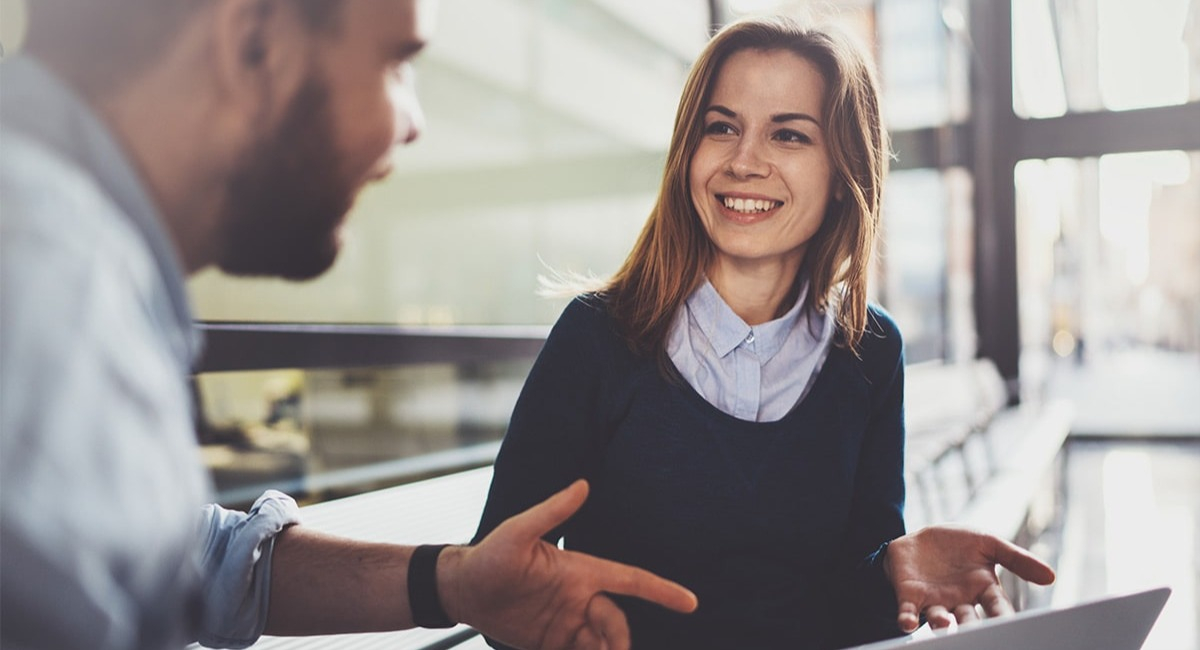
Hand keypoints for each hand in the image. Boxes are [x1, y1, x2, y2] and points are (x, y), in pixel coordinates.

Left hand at [438, 480, 697, 649]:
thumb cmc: (489, 555)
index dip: (662, 591)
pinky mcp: (553, 643)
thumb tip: (582, 484)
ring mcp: (568, 622)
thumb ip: (551, 512)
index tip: (691, 603)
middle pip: (616, 622)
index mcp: (581, 572)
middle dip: (618, 641)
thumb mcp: (517, 531)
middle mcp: (581, 597)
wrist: (461, 590)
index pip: (631, 580)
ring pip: (603, 643)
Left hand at [884, 525, 1055, 632]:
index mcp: (982, 588)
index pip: (997, 606)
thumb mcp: (989, 543)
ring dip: (940, 622)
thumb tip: (1051, 577)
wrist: (921, 539)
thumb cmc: (959, 545)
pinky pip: (908, 611)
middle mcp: (960, 600)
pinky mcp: (910, 596)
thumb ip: (1017, 559)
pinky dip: (907, 619)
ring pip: (939, 617)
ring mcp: (934, 600)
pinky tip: (907, 623)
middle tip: (975, 633)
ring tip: (943, 622)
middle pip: (968, 618)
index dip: (1003, 616)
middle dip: (972, 627)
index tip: (1011, 625)